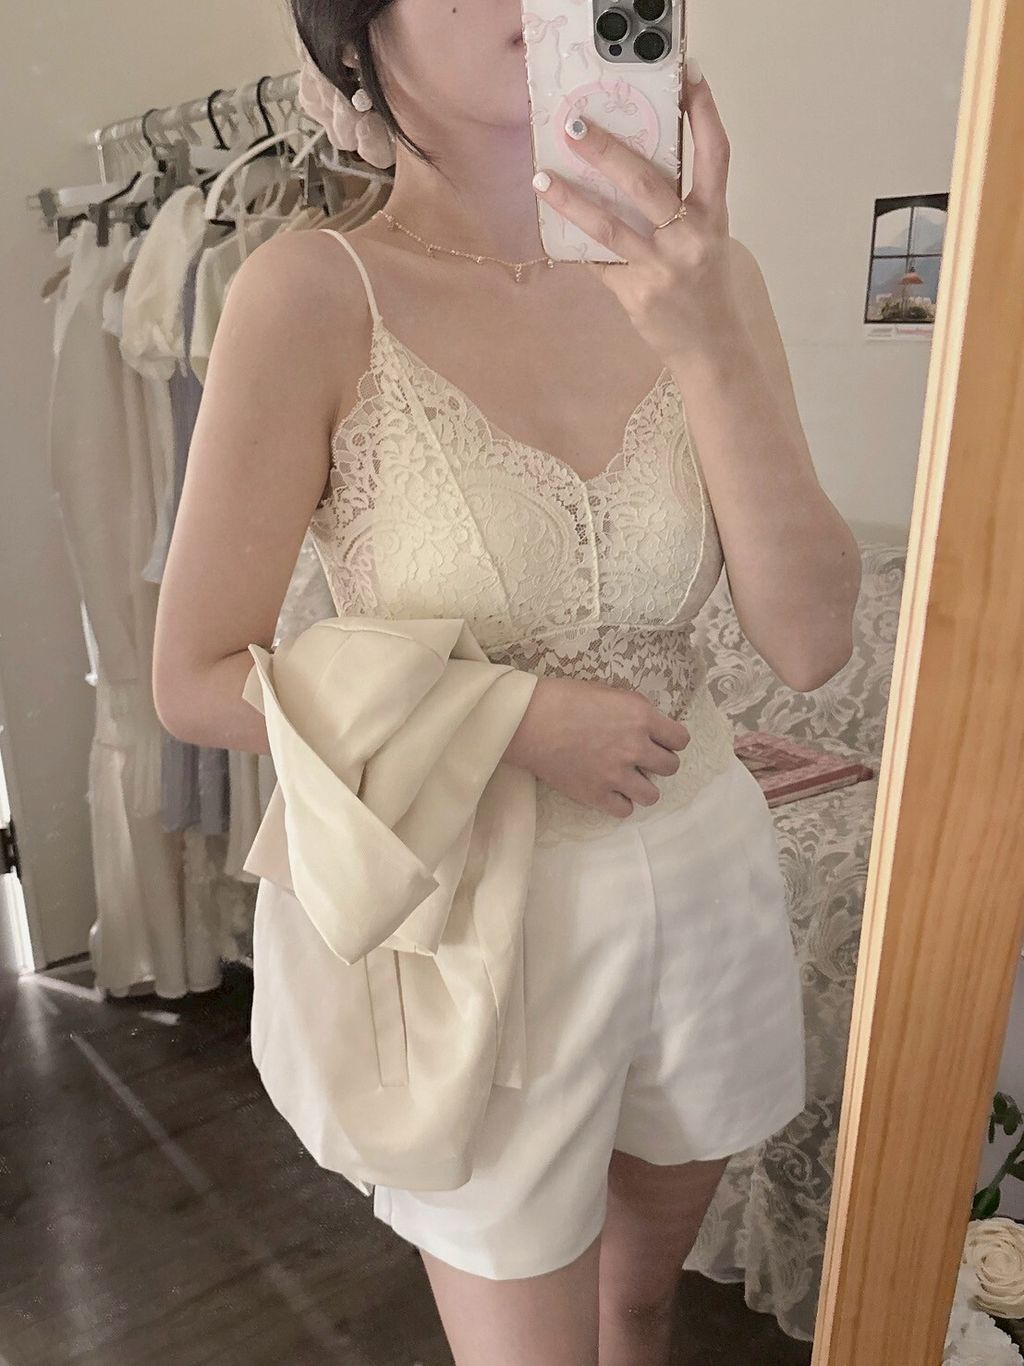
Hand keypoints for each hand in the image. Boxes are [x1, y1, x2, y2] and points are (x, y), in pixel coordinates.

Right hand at [502, 675, 690, 817]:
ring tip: (629, 780)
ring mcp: (616, 774)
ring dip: (643, 787)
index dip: (672, 740)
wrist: (528, 721)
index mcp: (640, 717)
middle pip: (671, 767)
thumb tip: (646, 721)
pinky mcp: (596, 795)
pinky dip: (620, 803)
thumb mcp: (607, 691)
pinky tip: (611, 792)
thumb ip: (632, 707)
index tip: (662, 741)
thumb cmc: (563, 698)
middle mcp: (635, 747)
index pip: (680, 739)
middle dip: (660, 762)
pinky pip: (624, 810)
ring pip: (652, 795)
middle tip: (643, 760)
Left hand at [531, 60, 741, 366]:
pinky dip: (574, 245)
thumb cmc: (705, 287)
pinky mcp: (636, 294)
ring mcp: (661, 269)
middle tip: (573, 124)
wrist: (710, 349)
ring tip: (541, 177)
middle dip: (606, 150)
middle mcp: (689, 239)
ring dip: (571, 199)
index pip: (715, 155)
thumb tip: (629, 168)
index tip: (687, 76)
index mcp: (713, 218)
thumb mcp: (706, 239)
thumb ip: (679, 206)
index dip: (704, 113)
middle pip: (646, 184)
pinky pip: (598, 262)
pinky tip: (550, 228)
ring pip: (610, 226)